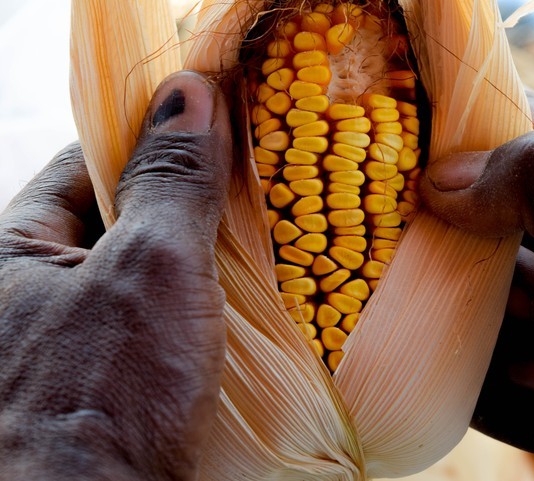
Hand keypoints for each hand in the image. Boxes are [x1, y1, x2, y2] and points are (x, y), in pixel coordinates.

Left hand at [0, 71, 232, 480]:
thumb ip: (171, 181)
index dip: (153, 136)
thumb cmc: (104, 392)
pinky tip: (252, 298)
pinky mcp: (115, 378)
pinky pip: (167, 317)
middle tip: (255, 179)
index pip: (88, 163)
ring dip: (205, 252)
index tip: (216, 122)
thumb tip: (190, 93)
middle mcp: (34, 291)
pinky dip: (206, 302)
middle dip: (189, 197)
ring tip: (267, 232)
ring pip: (151, 269)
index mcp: (11, 250)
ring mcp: (76, 337)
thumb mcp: (149, 268)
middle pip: (123, 216)